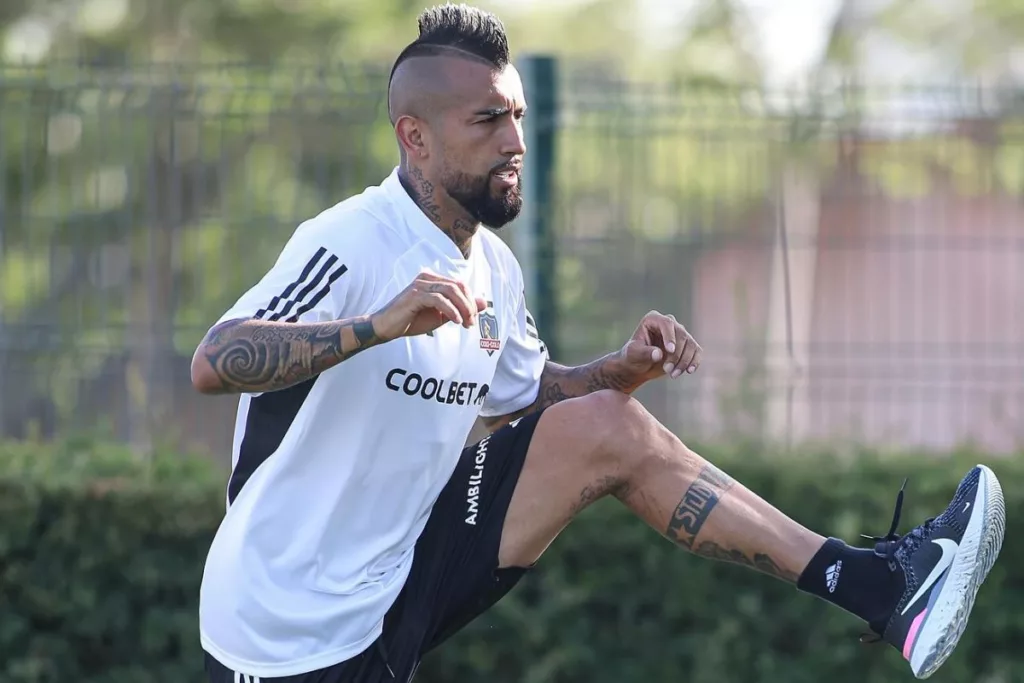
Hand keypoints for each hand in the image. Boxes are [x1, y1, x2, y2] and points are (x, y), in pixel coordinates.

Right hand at [370, 272, 486, 341]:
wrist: (386, 328)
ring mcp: (420, 284)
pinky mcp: (415, 294)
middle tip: (471, 323)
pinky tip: (455, 321)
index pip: (460, 285)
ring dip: (462, 308)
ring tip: (465, 323)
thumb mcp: (442, 316)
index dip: (470, 302)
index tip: (472, 320)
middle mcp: (427, 278)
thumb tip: (484, 302)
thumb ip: (461, 308)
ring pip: (450, 291)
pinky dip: (450, 310)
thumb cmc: (412, 321)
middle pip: (458, 286)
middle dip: (469, 305)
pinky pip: (438, 299)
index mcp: (433, 280)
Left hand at [618, 310, 701, 386]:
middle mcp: (669, 323)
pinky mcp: (687, 345)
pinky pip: (696, 351)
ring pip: (690, 344)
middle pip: (681, 335)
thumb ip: (644, 353)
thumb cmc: (633, 356)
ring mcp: (679, 333)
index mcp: (654, 319)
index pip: (667, 324)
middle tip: (667, 370)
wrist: (638, 366)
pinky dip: (694, 361)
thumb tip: (658, 354)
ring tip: (673, 375)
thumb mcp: (634, 354)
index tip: (670, 351)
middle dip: (676, 355)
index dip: (670, 337)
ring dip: (684, 361)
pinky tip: (689, 371)